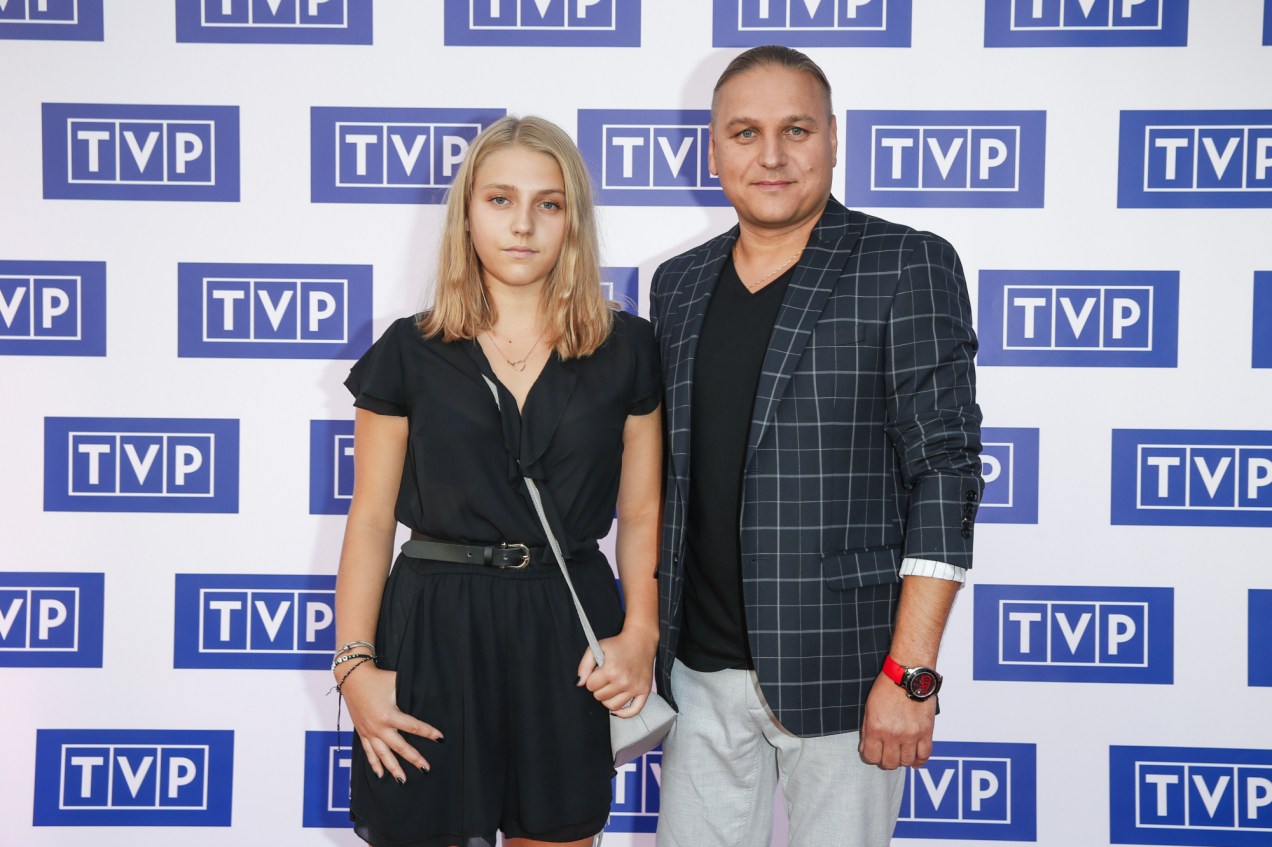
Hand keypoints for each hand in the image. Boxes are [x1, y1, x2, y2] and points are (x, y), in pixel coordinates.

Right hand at [339, 664, 442, 782]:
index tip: (440, 738)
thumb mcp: (397, 683)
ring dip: (393, 768)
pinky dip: (374, 764)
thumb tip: (428, 697)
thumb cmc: (377, 679)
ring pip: (383, 755)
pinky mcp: (362, 733)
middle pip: (400, 747)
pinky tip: (380, 775)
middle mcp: (379, 727)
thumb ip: (411, 692)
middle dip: (414, 758)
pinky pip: (368, 752)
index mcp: (389, 715)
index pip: (413, 727)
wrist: (352, 678)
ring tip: (403, 780)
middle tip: (426, 768)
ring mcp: (369, 732)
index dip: (428, 732)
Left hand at [576, 627, 656, 717]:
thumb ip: (584, 665)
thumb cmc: (617, 644)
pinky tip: (618, 709)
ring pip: (613, 706)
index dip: (592, 678)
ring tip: (611, 687)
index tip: (598, 672)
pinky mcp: (644, 691)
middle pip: (600, 697)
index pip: (590, 686)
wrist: (640, 641)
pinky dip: (624, 713)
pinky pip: (634, 711)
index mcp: (611, 670)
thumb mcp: (597, 648)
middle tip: (606, 677)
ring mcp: (635, 687)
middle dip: (599, 687)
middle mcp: (623, 681)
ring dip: (608, 698)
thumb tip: (579, 683)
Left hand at [858, 670, 935, 769]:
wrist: (908, 675)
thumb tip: (866, 749)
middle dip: (887, 761)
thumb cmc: (887, 687)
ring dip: (903, 760)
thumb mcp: (869, 708)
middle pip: (890, 763)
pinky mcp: (926, 732)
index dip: (872, 757)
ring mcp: (911, 735)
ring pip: (907, 762)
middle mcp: (893, 735)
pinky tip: (915, 760)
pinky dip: (919, 761)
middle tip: (888, 754)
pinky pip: (924, 755)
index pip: (872, 757)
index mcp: (876, 728)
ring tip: (901, 754)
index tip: (875, 753)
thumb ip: (866, 731)